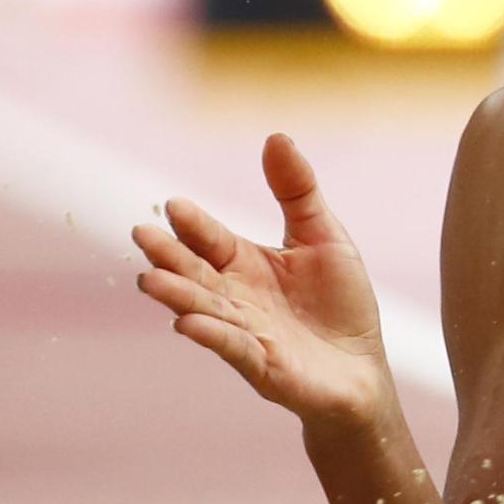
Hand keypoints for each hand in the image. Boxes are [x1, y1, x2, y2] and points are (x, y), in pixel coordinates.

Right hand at [134, 134, 398, 433]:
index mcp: (246, 263)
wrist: (361, 367)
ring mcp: (243, 331)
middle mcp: (235, 296)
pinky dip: (210, 335)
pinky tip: (188, 323)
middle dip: (170, 256)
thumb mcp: (324, 236)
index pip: (212, 239)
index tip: (174, 205)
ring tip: (149, 280)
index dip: (195, 224)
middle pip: (195, 272)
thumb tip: (276, 136)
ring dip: (177, 295)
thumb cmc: (339, 302)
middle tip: (142, 234)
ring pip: (203, 309)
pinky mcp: (259, 364)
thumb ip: (297, 191)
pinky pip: (231, 348)